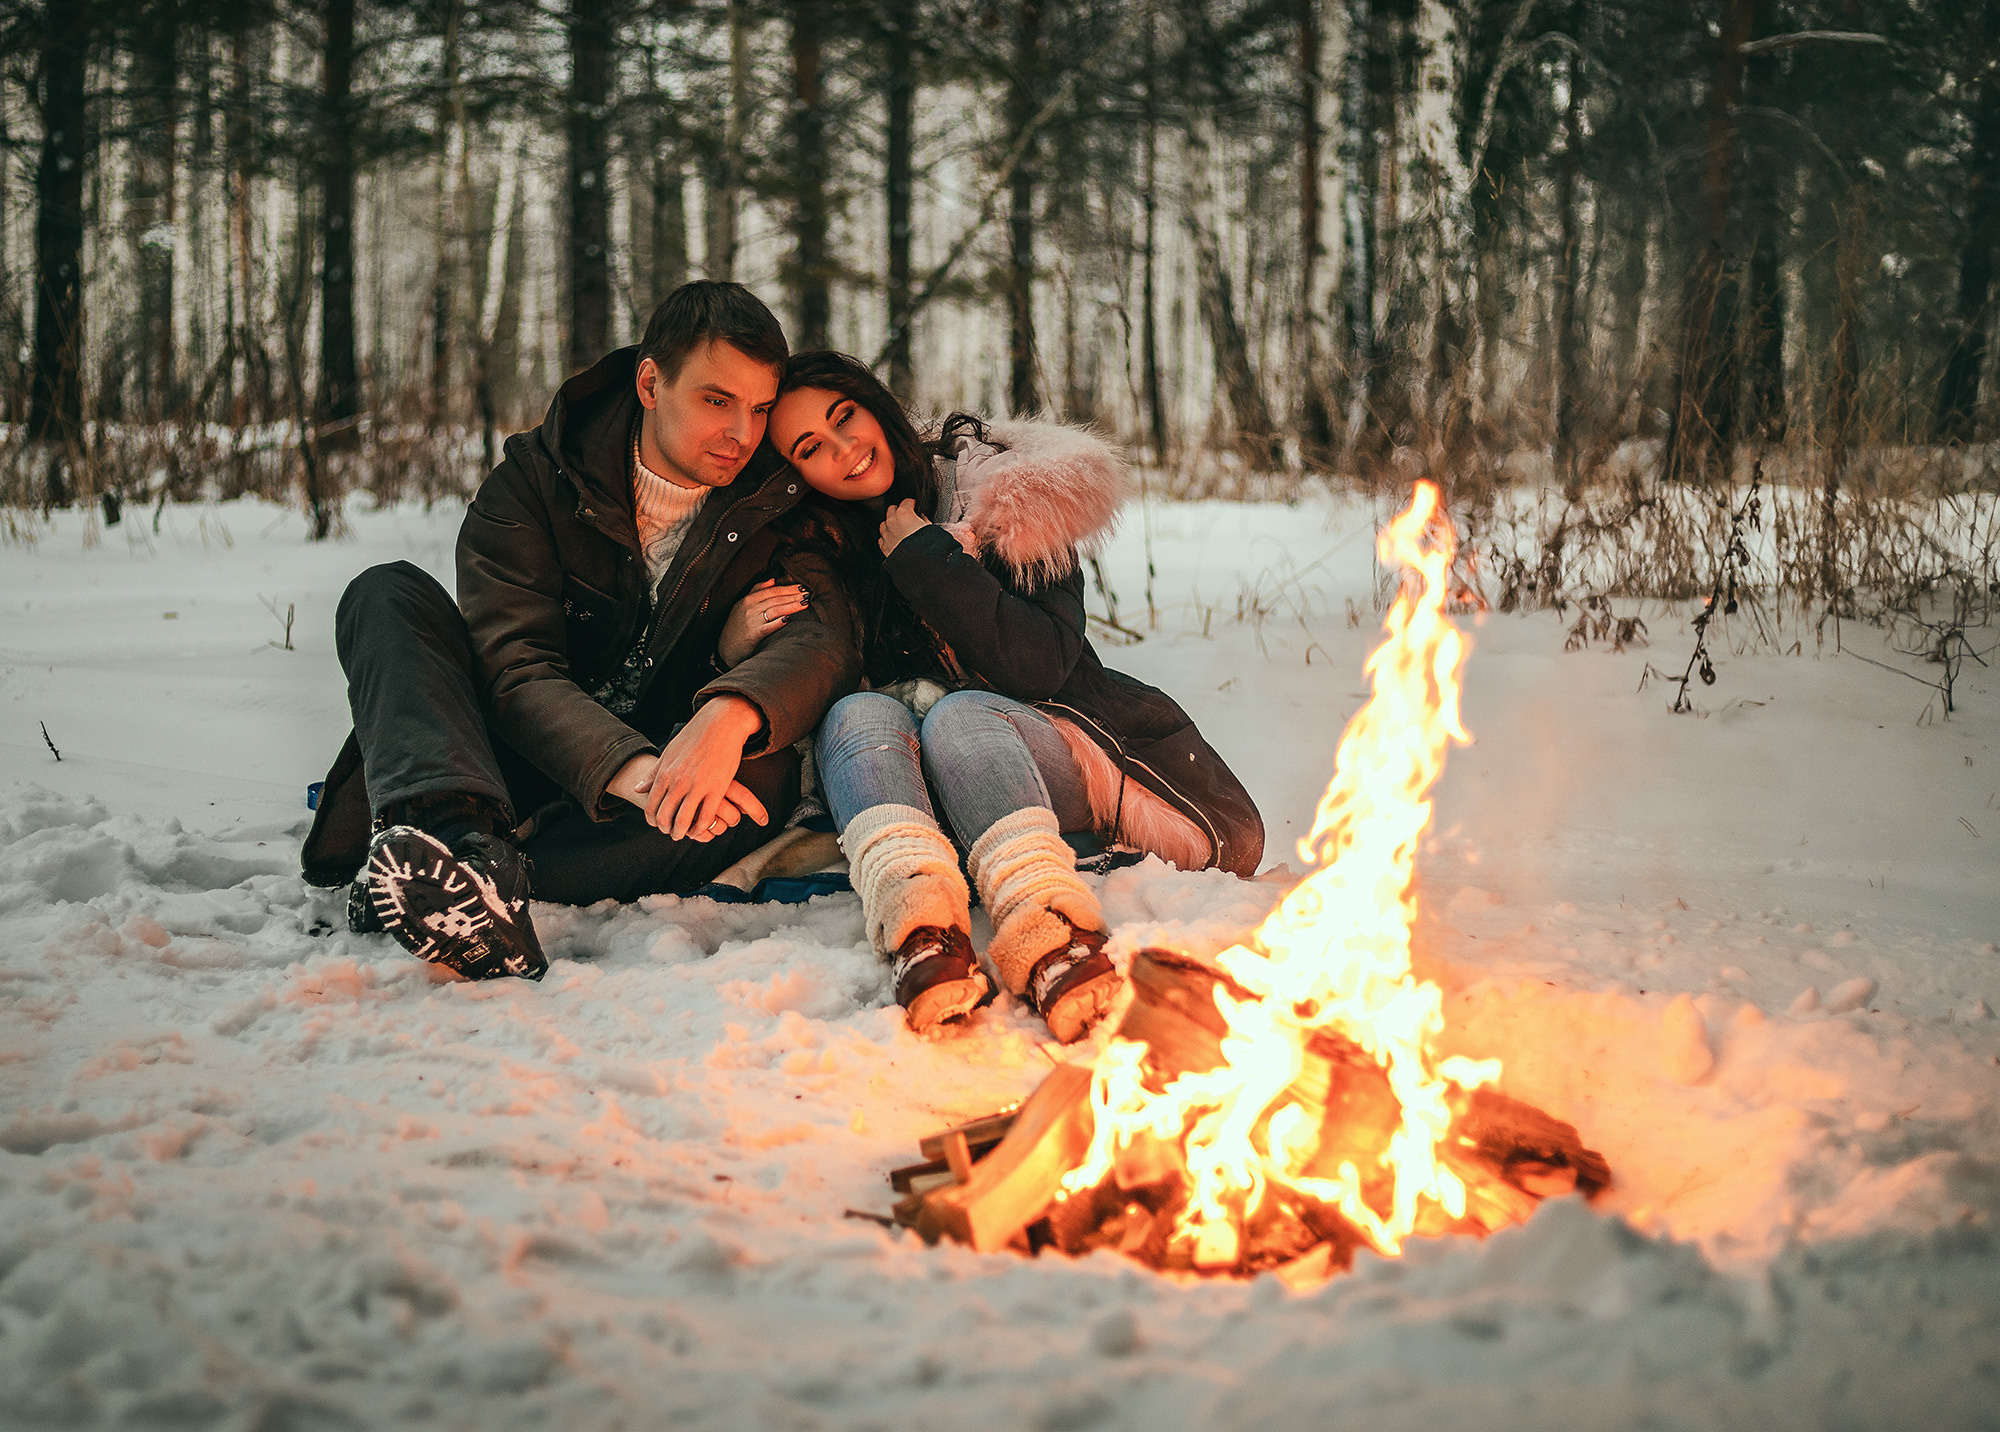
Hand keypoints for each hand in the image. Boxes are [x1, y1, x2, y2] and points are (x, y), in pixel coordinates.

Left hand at [611, 697, 769, 839]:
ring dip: (682, 832)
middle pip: (665, 816)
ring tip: (684, 834)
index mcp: (664, 773)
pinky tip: (701, 829)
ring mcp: (697, 786)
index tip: (657, 824)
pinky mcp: (717, 788)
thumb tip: (637, 788)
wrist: (721, 724)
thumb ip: (653, 773)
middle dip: (666, 829)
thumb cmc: (694, 737)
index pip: (651, 805)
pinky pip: (706, 816)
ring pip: (684, 820)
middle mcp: (678, 781)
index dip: (652, 819)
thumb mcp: (669, 753)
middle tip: (671, 832)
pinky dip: (701, 827)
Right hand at [717, 577, 811, 668]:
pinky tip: (788, 619)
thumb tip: (772, 580)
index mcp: (748, 599)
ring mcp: (751, 621)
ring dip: (791, 606)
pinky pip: (768, 627)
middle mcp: (749, 608)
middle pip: (776, 599)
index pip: (772, 591)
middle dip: (793, 595)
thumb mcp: (742, 605)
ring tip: (804, 604)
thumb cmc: (737, 627)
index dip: (788, 588)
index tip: (801, 587)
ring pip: (775, 610)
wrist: (726, 648)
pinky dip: (778, 622)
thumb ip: (757, 591)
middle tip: (808, 594)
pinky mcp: (753, 635)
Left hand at [878, 499, 929, 557]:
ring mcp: (886, 534)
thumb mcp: (931, 528)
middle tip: (907, 517)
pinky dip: (887, 538)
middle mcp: (892, 521)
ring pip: (884, 523)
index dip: (912, 504)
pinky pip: (882, 538)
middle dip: (898, 511)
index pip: (906, 502)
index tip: (915, 506)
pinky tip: (895, 540)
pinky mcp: (884, 546)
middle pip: (892, 509)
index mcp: (904, 513)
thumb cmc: (927, 545)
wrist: (919, 563)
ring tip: (899, 529)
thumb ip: (925, 520)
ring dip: (891, 525)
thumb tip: (923, 518)